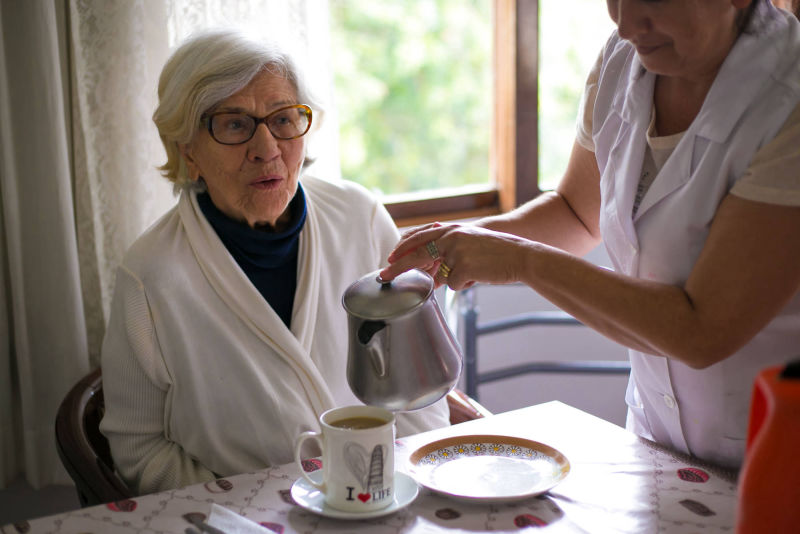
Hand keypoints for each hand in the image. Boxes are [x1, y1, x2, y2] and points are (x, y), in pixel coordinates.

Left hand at [379, 222, 532, 289]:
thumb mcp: (470, 245)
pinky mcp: (462, 268)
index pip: (420, 237)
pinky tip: (481, 275)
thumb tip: (432, 276)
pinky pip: (455, 285)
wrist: (520, 256)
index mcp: (452, 230)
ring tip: (477, 269)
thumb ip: (449, 255)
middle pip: (417, 256)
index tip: (390, 258)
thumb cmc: (498, 253)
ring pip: (441, 276)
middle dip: (398, 268)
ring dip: (456, 278)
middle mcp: (451, 238)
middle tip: (383, 275)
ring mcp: (456, 253)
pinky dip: (466, 284)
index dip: (403, 248)